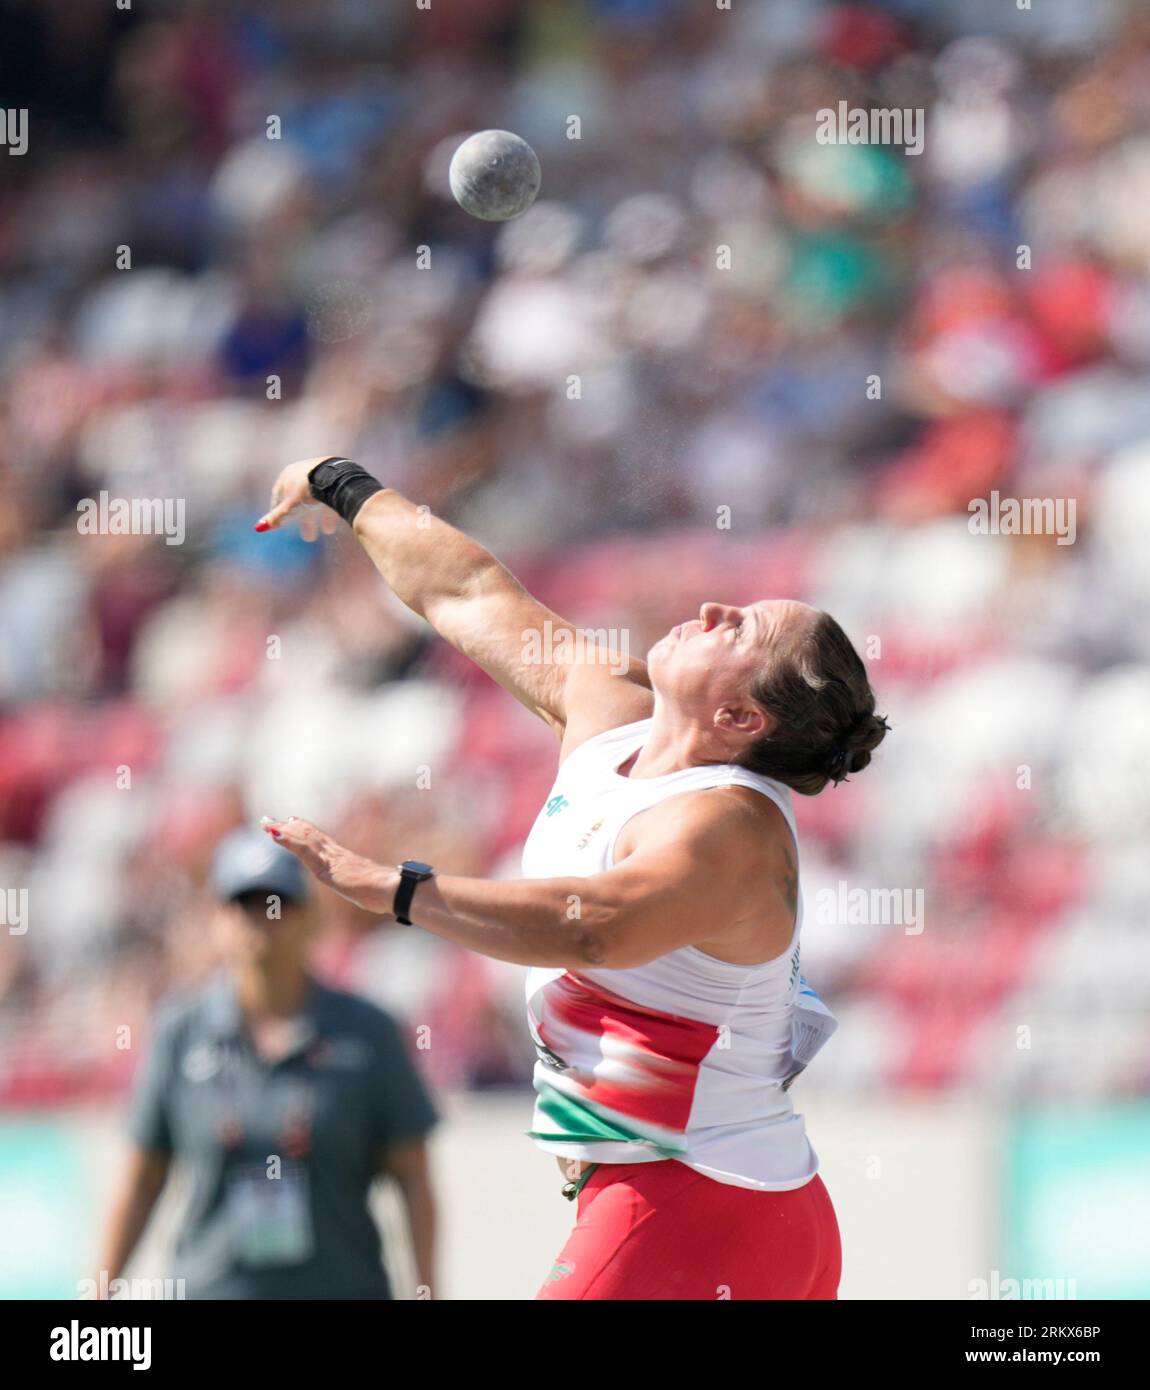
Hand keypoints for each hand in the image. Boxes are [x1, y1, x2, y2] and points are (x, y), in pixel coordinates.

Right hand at [254, 458, 342, 541]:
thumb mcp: (290, 507)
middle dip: (304, 520)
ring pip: (317, 500)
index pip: (278, 494)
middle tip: (308, 537)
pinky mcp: (335, 477)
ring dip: (320, 517)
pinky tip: (335, 522)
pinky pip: (330, 497)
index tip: (281, 523)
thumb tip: (258, 528)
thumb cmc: (306, 492)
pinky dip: (330, 510)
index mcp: (287, 475)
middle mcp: (302, 472)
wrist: (333, 478)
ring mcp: (319, 473)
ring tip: (327, 532)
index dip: (279, 510)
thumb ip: (276, 517)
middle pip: (300, 500)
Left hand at [261, 816, 397, 915]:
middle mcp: (335, 853)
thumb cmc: (385, 892)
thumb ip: (365, 887)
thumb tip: (372, 893)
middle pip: (307, 835)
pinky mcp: (326, 865)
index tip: (288, 822)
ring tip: (266, 824)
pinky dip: (287, 841)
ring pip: (302, 838)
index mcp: (343, 859)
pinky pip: (303, 850)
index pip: (319, 840)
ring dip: (282, 831)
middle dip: (287, 828)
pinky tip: (275, 835)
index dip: (302, 831)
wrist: (391, 890)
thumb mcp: (369, 890)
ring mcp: (330, 857)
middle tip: (267, 821)